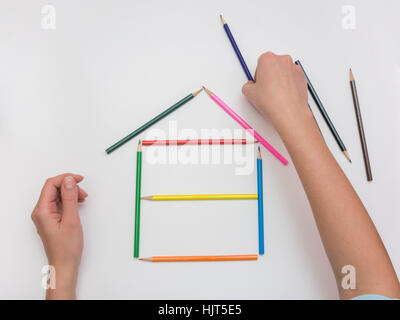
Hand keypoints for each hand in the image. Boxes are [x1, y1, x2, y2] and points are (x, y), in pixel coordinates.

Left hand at [31, 173, 87, 298]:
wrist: (64, 265)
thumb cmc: (66, 248)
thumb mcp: (71, 219)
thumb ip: (69, 198)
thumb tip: (69, 181)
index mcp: (42, 210)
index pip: (51, 185)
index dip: (65, 178)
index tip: (79, 179)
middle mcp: (40, 212)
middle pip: (53, 189)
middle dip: (69, 186)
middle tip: (83, 192)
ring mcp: (45, 216)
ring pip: (56, 195)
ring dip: (70, 193)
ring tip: (82, 199)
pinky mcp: (50, 219)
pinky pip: (58, 203)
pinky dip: (68, 201)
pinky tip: (77, 204)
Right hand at [242, 52, 310, 133]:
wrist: (289, 112)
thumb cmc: (273, 101)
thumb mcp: (250, 93)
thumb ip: (248, 86)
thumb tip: (250, 87)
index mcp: (268, 59)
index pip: (260, 62)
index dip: (258, 74)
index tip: (258, 83)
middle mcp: (282, 60)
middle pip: (272, 64)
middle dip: (268, 75)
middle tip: (265, 89)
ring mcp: (294, 68)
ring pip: (283, 71)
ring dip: (278, 79)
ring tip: (275, 94)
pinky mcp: (302, 76)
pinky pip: (292, 77)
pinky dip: (288, 84)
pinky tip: (283, 95)